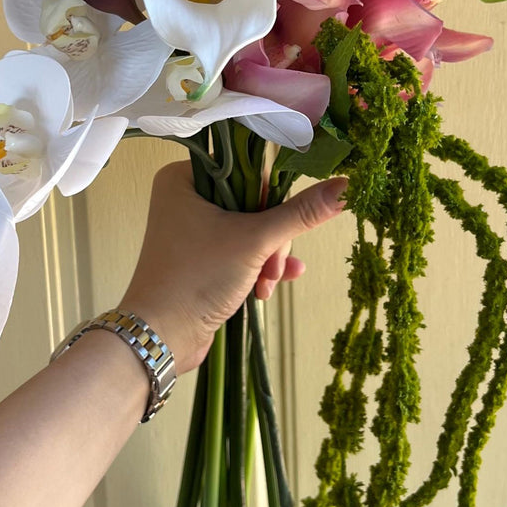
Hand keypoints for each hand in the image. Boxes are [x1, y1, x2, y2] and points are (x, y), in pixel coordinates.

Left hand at [119, 161, 347, 372]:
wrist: (161, 337)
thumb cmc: (196, 279)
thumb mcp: (255, 241)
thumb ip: (301, 213)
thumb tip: (345, 186)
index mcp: (184, 179)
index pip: (246, 169)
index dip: (270, 197)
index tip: (280, 223)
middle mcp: (185, 199)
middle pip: (253, 203)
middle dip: (272, 239)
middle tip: (271, 264)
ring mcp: (192, 231)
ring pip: (251, 231)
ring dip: (268, 258)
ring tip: (266, 283)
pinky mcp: (201, 258)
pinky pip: (240, 251)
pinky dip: (258, 267)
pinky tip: (272, 286)